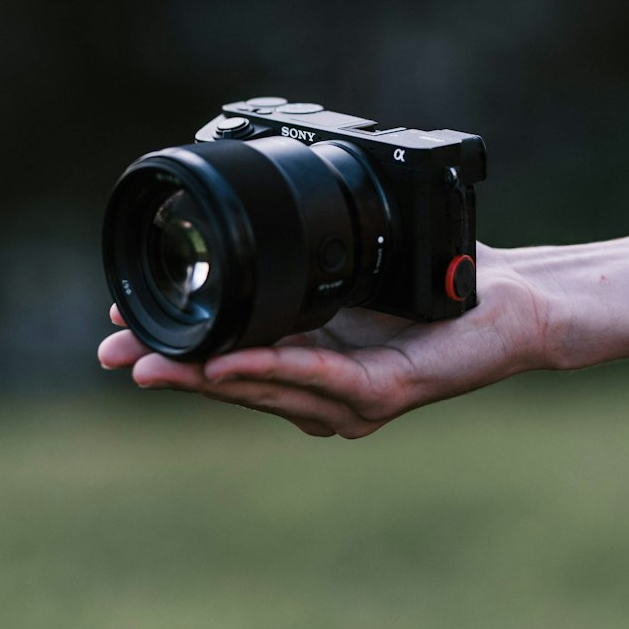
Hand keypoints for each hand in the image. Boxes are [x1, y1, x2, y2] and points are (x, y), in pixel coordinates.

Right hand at [97, 245, 553, 437]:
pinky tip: (228, 362)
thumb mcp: (351, 272)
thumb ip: (302, 272)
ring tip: (151, 363)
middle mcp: (326, 393)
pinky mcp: (386, 392)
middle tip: (112, 354)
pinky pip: (320, 377)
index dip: (176, 347)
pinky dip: (270, 368)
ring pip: (264, 387)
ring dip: (204, 375)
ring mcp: (354, 400)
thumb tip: (250, 228)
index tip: (122, 329)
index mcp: (311, 364)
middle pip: (233, 382)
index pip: (230, 360)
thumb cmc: (443, 287)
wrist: (516, 300)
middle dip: (170, 368)